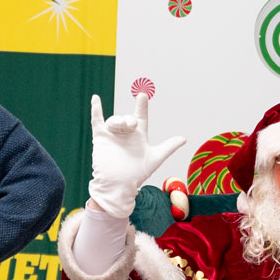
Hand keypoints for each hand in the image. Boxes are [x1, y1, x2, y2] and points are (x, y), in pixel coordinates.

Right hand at [89, 93, 186, 218]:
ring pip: (114, 119)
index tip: (142, 95)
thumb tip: (184, 139)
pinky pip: (97, 120)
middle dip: (130, 118)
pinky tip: (95, 98)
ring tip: (121, 127)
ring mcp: (113, 134)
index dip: (142, 106)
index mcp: (139, 136)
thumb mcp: (155, 158)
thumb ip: (168, 147)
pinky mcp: (101, 137)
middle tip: (132, 125)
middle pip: (128, 117)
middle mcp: (126, 133)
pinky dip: (96, 109)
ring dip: (118, 121)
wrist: (118, 184)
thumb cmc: (137, 174)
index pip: (141, 116)